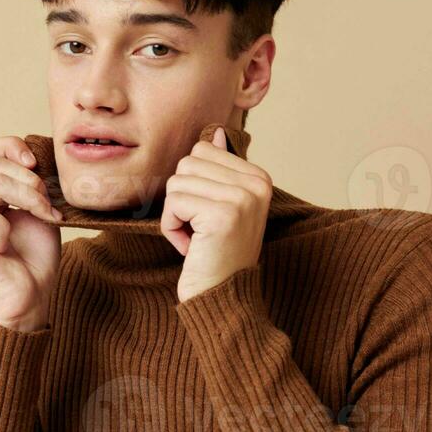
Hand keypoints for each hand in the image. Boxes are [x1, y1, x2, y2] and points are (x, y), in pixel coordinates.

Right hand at [0, 136, 63, 331]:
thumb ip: (31, 184)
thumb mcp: (39, 211)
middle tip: (49, 207)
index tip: (36, 164)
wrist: (29, 298)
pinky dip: (3, 226)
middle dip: (31, 182)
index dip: (12, 147)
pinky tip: (3, 245)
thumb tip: (29, 158)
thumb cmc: (34, 260)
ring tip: (41, 218)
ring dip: (27, 199)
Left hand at [161, 126, 272, 302]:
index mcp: (260, 177)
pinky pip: (174, 202)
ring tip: (196, 238)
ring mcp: (243, 198)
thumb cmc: (218, 254)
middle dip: (182, 196)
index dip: (194, 184)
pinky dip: (172, 227)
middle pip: (188, 161)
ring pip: (177, 181)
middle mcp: (257, 184)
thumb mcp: (224, 206)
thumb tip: (215, 132)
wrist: (225, 298)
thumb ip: (221, 170)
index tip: (209, 215)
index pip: (203, 149)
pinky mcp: (223, 215)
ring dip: (175, 214)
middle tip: (200, 228)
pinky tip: (191, 247)